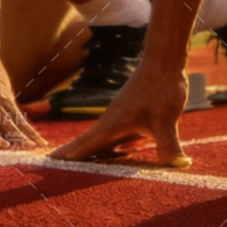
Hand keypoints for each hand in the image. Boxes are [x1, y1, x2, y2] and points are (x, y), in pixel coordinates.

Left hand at [0, 54, 42, 150]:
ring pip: (16, 121)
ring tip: (39, 150)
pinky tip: (39, 141)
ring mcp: (2, 101)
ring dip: (27, 137)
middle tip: (27, 154)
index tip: (3, 149)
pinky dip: (30, 130)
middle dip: (15, 140)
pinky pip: (21, 117)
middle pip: (4, 125)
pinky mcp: (10, 99)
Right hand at [50, 63, 189, 166]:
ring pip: (101, 139)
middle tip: (49, 166)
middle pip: (87, 142)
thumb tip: (179, 165)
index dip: (68, 155)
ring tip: (76, 165)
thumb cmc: (161, 87)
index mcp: (113, 123)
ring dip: (89, 151)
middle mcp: (112, 120)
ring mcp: (121, 116)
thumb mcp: (165, 120)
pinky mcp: (132, 114)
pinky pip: (115, 136)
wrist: (165, 60)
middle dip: (71, 154)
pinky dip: (107, 147)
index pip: (85, 144)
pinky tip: (112, 154)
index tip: (47, 164)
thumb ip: (168, 145)